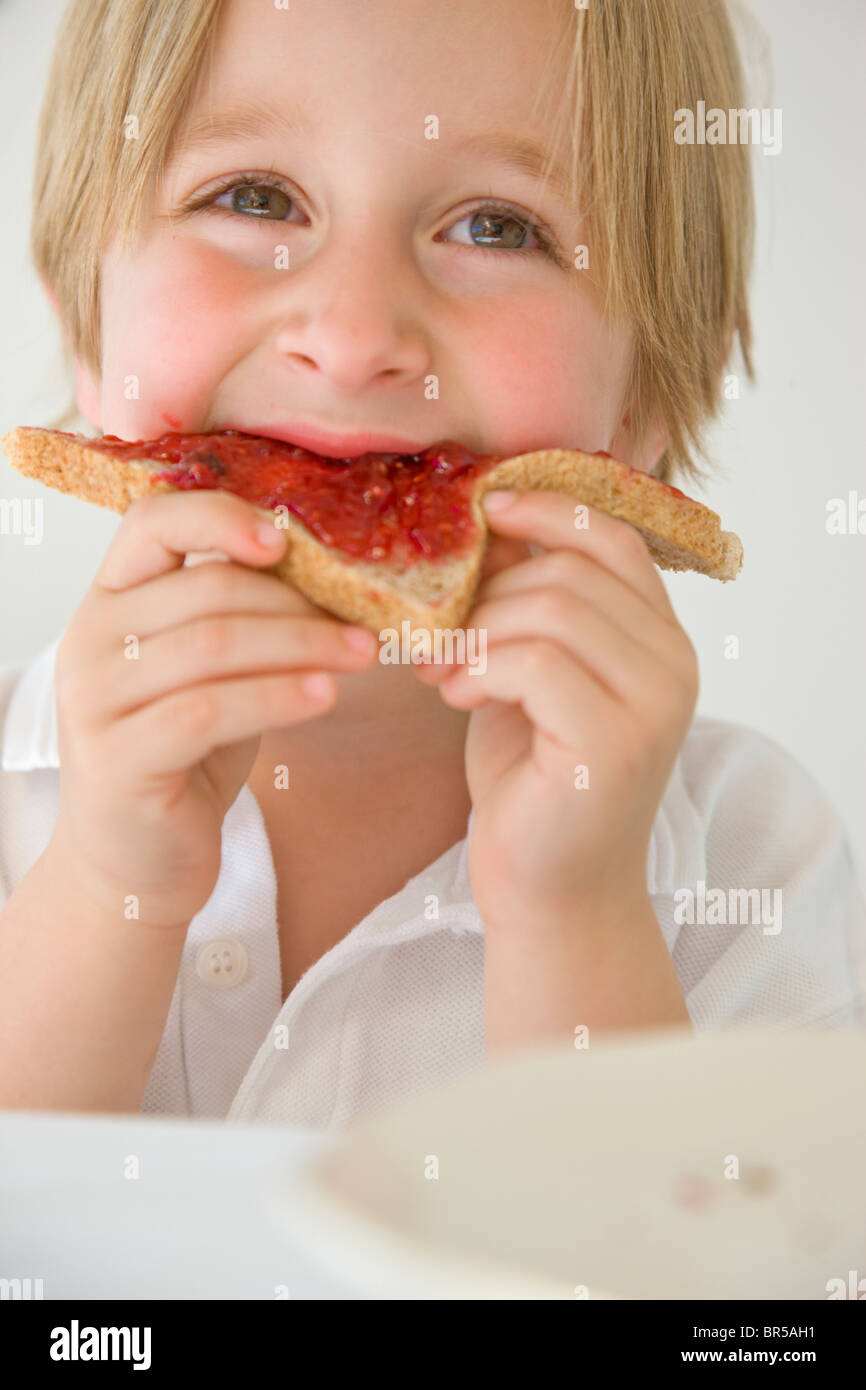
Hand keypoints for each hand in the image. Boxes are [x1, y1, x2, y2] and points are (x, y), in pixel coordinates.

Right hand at [50, 490, 378, 928]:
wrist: (137, 860)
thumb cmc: (183, 755)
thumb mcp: (210, 672)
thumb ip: (242, 617)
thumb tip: (337, 572)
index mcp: (110, 600)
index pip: (152, 521)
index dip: (223, 517)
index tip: (289, 540)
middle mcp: (90, 639)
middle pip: (206, 590)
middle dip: (299, 603)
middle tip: (367, 624)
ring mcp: (95, 700)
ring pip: (213, 644)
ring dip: (301, 645)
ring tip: (361, 655)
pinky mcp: (117, 758)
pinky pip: (209, 710)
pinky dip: (276, 697)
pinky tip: (325, 697)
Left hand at [414, 489, 699, 930]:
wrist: (549, 889)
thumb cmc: (534, 783)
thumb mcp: (529, 678)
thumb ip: (526, 612)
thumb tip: (483, 533)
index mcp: (660, 640)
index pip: (614, 539)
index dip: (548, 510)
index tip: (484, 508)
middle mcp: (674, 664)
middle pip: (572, 570)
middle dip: (488, 591)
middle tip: (435, 631)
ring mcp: (653, 703)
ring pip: (553, 610)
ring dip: (476, 631)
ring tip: (440, 669)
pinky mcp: (615, 742)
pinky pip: (536, 663)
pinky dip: (480, 669)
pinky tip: (455, 696)